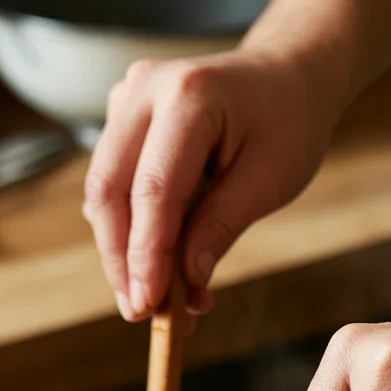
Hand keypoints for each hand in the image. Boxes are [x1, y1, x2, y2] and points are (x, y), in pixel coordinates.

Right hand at [83, 50, 338, 321]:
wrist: (284, 77)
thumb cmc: (287, 124)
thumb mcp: (270, 179)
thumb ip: (222, 226)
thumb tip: (187, 279)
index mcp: (189, 96)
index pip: (153, 189)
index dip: (146, 254)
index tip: (149, 305)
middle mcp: (145, 90)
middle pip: (110, 190)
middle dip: (121, 260)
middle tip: (142, 314)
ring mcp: (126, 101)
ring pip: (103, 192)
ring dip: (123, 253)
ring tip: (156, 302)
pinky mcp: (123, 121)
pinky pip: (114, 186)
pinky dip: (130, 231)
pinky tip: (156, 269)